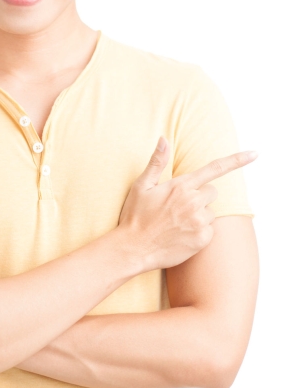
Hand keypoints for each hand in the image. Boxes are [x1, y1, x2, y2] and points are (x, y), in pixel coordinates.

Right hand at [117, 137, 256, 272]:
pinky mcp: (202, 239)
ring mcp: (199, 221)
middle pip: (211, 192)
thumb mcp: (142, 185)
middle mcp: (193, 202)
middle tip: (178, 206)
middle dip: (200, 196)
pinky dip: (199, 231)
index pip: (214, 168)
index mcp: (181, 185)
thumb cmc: (135, 215)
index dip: (237, 160)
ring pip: (210, 212)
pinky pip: (209, 230)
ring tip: (176, 222)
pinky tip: (180, 234)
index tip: (254, 154)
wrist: (133, 248)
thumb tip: (164, 138)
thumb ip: (157, 161)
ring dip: (198, 215)